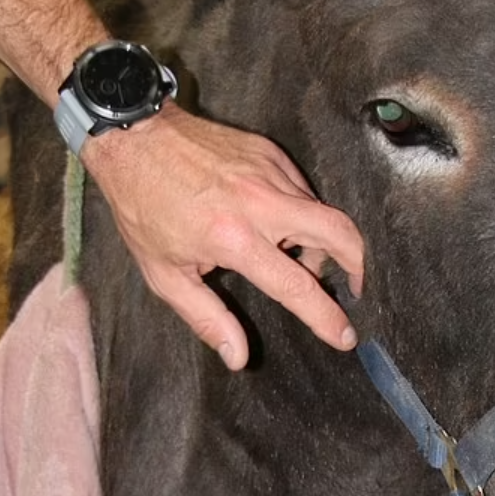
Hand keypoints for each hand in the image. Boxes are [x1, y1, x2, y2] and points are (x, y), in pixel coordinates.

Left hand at [81, 102, 363, 369]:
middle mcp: (261, 203)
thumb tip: (238, 357)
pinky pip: (302, 189)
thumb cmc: (144, 210)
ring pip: (321, 211)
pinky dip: (298, 212)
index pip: (298, 286)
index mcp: (234, 239)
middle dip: (358, 264)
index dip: (327, 317)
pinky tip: (272, 221)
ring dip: (319, 240)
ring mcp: (270, 172)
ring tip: (291, 254)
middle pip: (339, 233)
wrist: (135, 138)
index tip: (345, 337)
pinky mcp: (270, 153)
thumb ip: (207, 318)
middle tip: (354, 284)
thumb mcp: (165, 275)